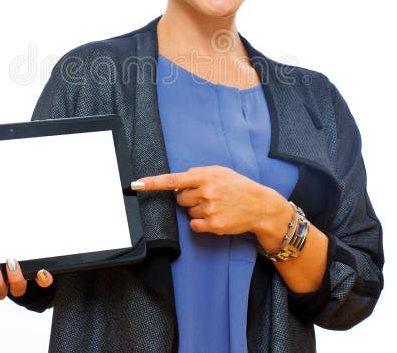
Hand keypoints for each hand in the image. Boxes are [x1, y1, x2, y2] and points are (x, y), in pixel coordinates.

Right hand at [0, 258, 52, 300]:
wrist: (30, 254)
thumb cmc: (8, 247)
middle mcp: (7, 285)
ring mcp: (22, 284)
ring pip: (18, 290)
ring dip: (14, 278)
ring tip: (12, 263)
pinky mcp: (38, 281)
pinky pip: (43, 284)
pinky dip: (42, 279)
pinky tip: (42, 271)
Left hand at [134, 165, 289, 243]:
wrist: (260, 206)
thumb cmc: (239, 187)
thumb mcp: (220, 172)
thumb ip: (198, 173)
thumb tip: (180, 182)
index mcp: (205, 176)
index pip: (173, 180)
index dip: (152, 183)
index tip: (136, 184)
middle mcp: (205, 192)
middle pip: (180, 199)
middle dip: (190, 198)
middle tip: (208, 196)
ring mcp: (209, 209)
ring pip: (188, 213)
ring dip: (198, 210)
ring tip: (217, 206)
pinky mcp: (213, 225)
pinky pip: (194, 225)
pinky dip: (201, 223)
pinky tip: (215, 217)